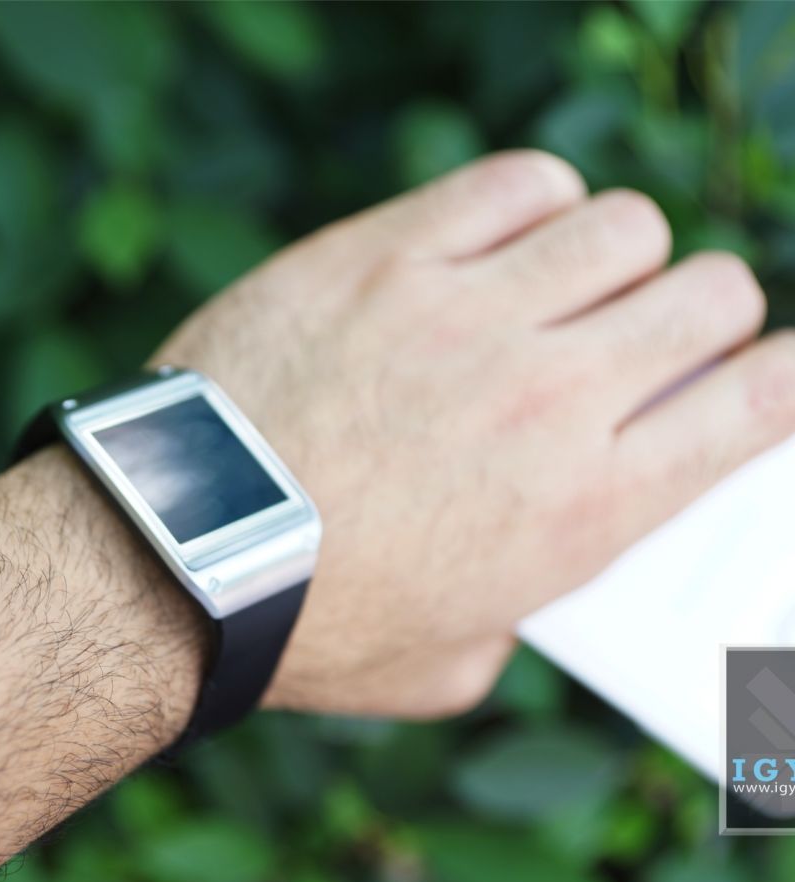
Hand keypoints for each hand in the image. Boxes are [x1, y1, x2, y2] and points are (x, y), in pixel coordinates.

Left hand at [156, 150, 794, 717]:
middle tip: (642, 342)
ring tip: (558, 294)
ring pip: (625, 227)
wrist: (178, 557)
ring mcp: (468, 315)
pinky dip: (534, 205)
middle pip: (708, 297)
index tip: (778, 374)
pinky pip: (517, 184)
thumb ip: (530, 610)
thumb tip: (550, 567)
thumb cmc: (313, 623)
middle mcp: (551, 398)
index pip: (763, 405)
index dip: (792, 379)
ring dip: (615, 258)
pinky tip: (499, 244)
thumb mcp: (455, 666)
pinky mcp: (386, 258)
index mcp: (585, 508)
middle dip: (699, 318)